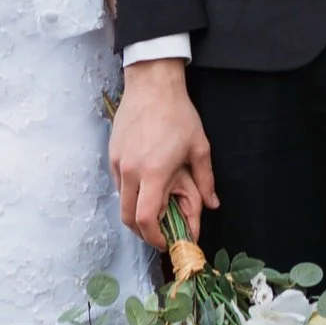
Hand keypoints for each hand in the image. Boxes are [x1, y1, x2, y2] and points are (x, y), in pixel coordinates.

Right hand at [109, 60, 219, 248]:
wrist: (152, 84)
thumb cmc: (178, 114)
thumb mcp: (199, 148)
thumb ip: (205, 181)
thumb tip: (213, 205)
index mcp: (154, 172)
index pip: (145, 219)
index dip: (154, 237)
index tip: (165, 240)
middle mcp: (130, 171)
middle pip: (128, 218)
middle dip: (142, 232)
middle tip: (159, 232)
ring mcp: (118, 162)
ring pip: (121, 201)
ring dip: (136, 211)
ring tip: (155, 206)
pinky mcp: (112, 154)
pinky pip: (118, 184)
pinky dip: (130, 193)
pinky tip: (146, 184)